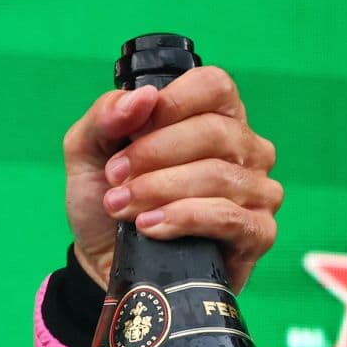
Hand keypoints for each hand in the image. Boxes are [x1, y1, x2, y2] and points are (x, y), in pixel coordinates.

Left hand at [62, 65, 281, 292]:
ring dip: (158, 190)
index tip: (129, 134)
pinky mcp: (257, 233)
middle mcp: (245, 149)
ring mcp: (257, 190)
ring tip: (121, 206)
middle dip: (153, 156)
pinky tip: (149, 226)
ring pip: (218, 175)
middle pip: (213, 132)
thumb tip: (142, 96)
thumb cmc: (108, 199)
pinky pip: (229, 217)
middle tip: (115, 179)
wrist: (103, 260)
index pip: (213, 86)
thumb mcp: (89, 152)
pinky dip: (182, 218)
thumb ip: (105, 117)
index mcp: (214, 117)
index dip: (170, 105)